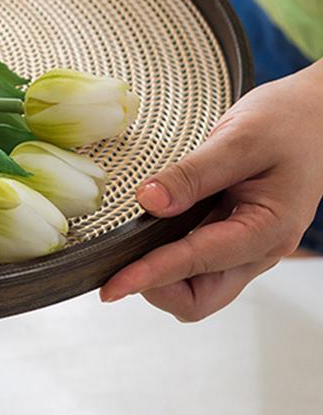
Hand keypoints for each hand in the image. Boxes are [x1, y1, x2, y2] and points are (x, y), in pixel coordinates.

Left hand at [100, 60, 322, 320]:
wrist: (316, 115)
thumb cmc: (287, 123)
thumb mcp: (239, 140)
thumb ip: (193, 173)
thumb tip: (149, 202)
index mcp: (268, 229)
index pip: (198, 263)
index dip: (150, 274)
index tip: (112, 284)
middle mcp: (258, 248)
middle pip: (200, 299)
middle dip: (155, 288)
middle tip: (115, 264)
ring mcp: (245, 246)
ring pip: (198, 287)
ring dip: (160, 276)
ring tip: (127, 248)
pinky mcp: (232, 235)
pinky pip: (197, 263)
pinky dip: (168, 259)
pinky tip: (146, 235)